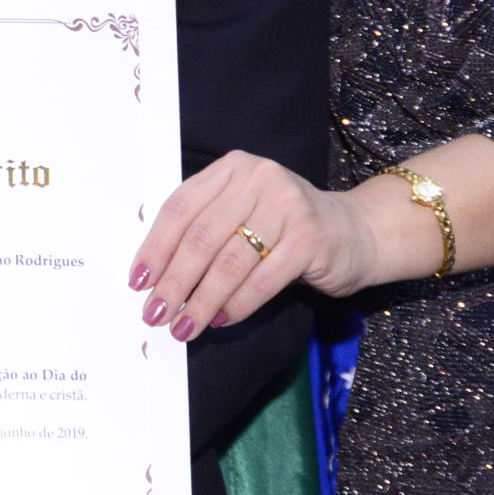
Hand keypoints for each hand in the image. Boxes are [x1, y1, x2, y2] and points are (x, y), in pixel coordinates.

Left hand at [132, 149, 378, 339]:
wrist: (355, 231)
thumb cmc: (284, 227)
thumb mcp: (242, 212)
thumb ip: (204, 229)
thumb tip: (154, 276)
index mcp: (232, 169)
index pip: (181, 208)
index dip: (156, 248)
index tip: (138, 282)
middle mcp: (259, 179)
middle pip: (202, 237)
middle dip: (174, 282)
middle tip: (156, 314)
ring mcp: (288, 206)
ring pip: (230, 262)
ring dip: (202, 301)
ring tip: (185, 326)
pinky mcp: (310, 238)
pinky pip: (263, 279)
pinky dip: (238, 304)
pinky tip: (222, 320)